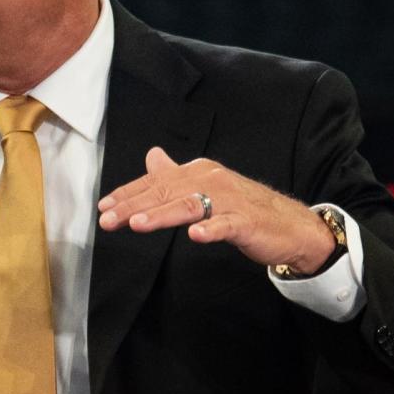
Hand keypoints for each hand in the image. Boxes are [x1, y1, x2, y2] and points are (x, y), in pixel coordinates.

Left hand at [98, 146, 336, 274]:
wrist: (288, 225)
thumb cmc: (244, 208)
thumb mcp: (206, 188)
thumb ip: (176, 176)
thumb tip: (152, 157)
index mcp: (199, 173)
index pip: (157, 183)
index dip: (128, 195)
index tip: (104, 207)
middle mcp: (211, 181)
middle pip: (166, 192)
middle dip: (134, 207)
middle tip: (107, 220)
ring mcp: (229, 201)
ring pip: (189, 206)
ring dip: (162, 215)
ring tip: (137, 224)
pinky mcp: (246, 222)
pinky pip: (225, 225)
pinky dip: (210, 229)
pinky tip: (195, 236)